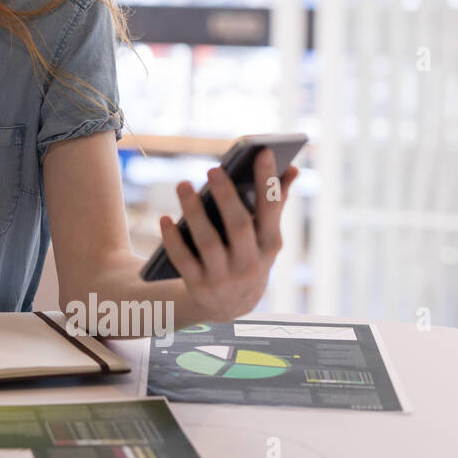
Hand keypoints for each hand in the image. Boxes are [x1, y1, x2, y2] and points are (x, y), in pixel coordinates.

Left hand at [157, 148, 298, 321]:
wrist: (230, 306)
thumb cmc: (248, 255)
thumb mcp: (265, 236)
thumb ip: (276, 202)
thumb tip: (292, 168)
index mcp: (270, 245)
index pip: (271, 209)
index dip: (268, 181)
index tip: (262, 152)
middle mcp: (250, 263)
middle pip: (239, 226)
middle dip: (227, 196)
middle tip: (213, 169)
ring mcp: (224, 277)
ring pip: (207, 242)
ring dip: (194, 212)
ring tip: (183, 185)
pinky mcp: (198, 286)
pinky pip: (183, 260)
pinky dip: (173, 239)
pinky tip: (165, 218)